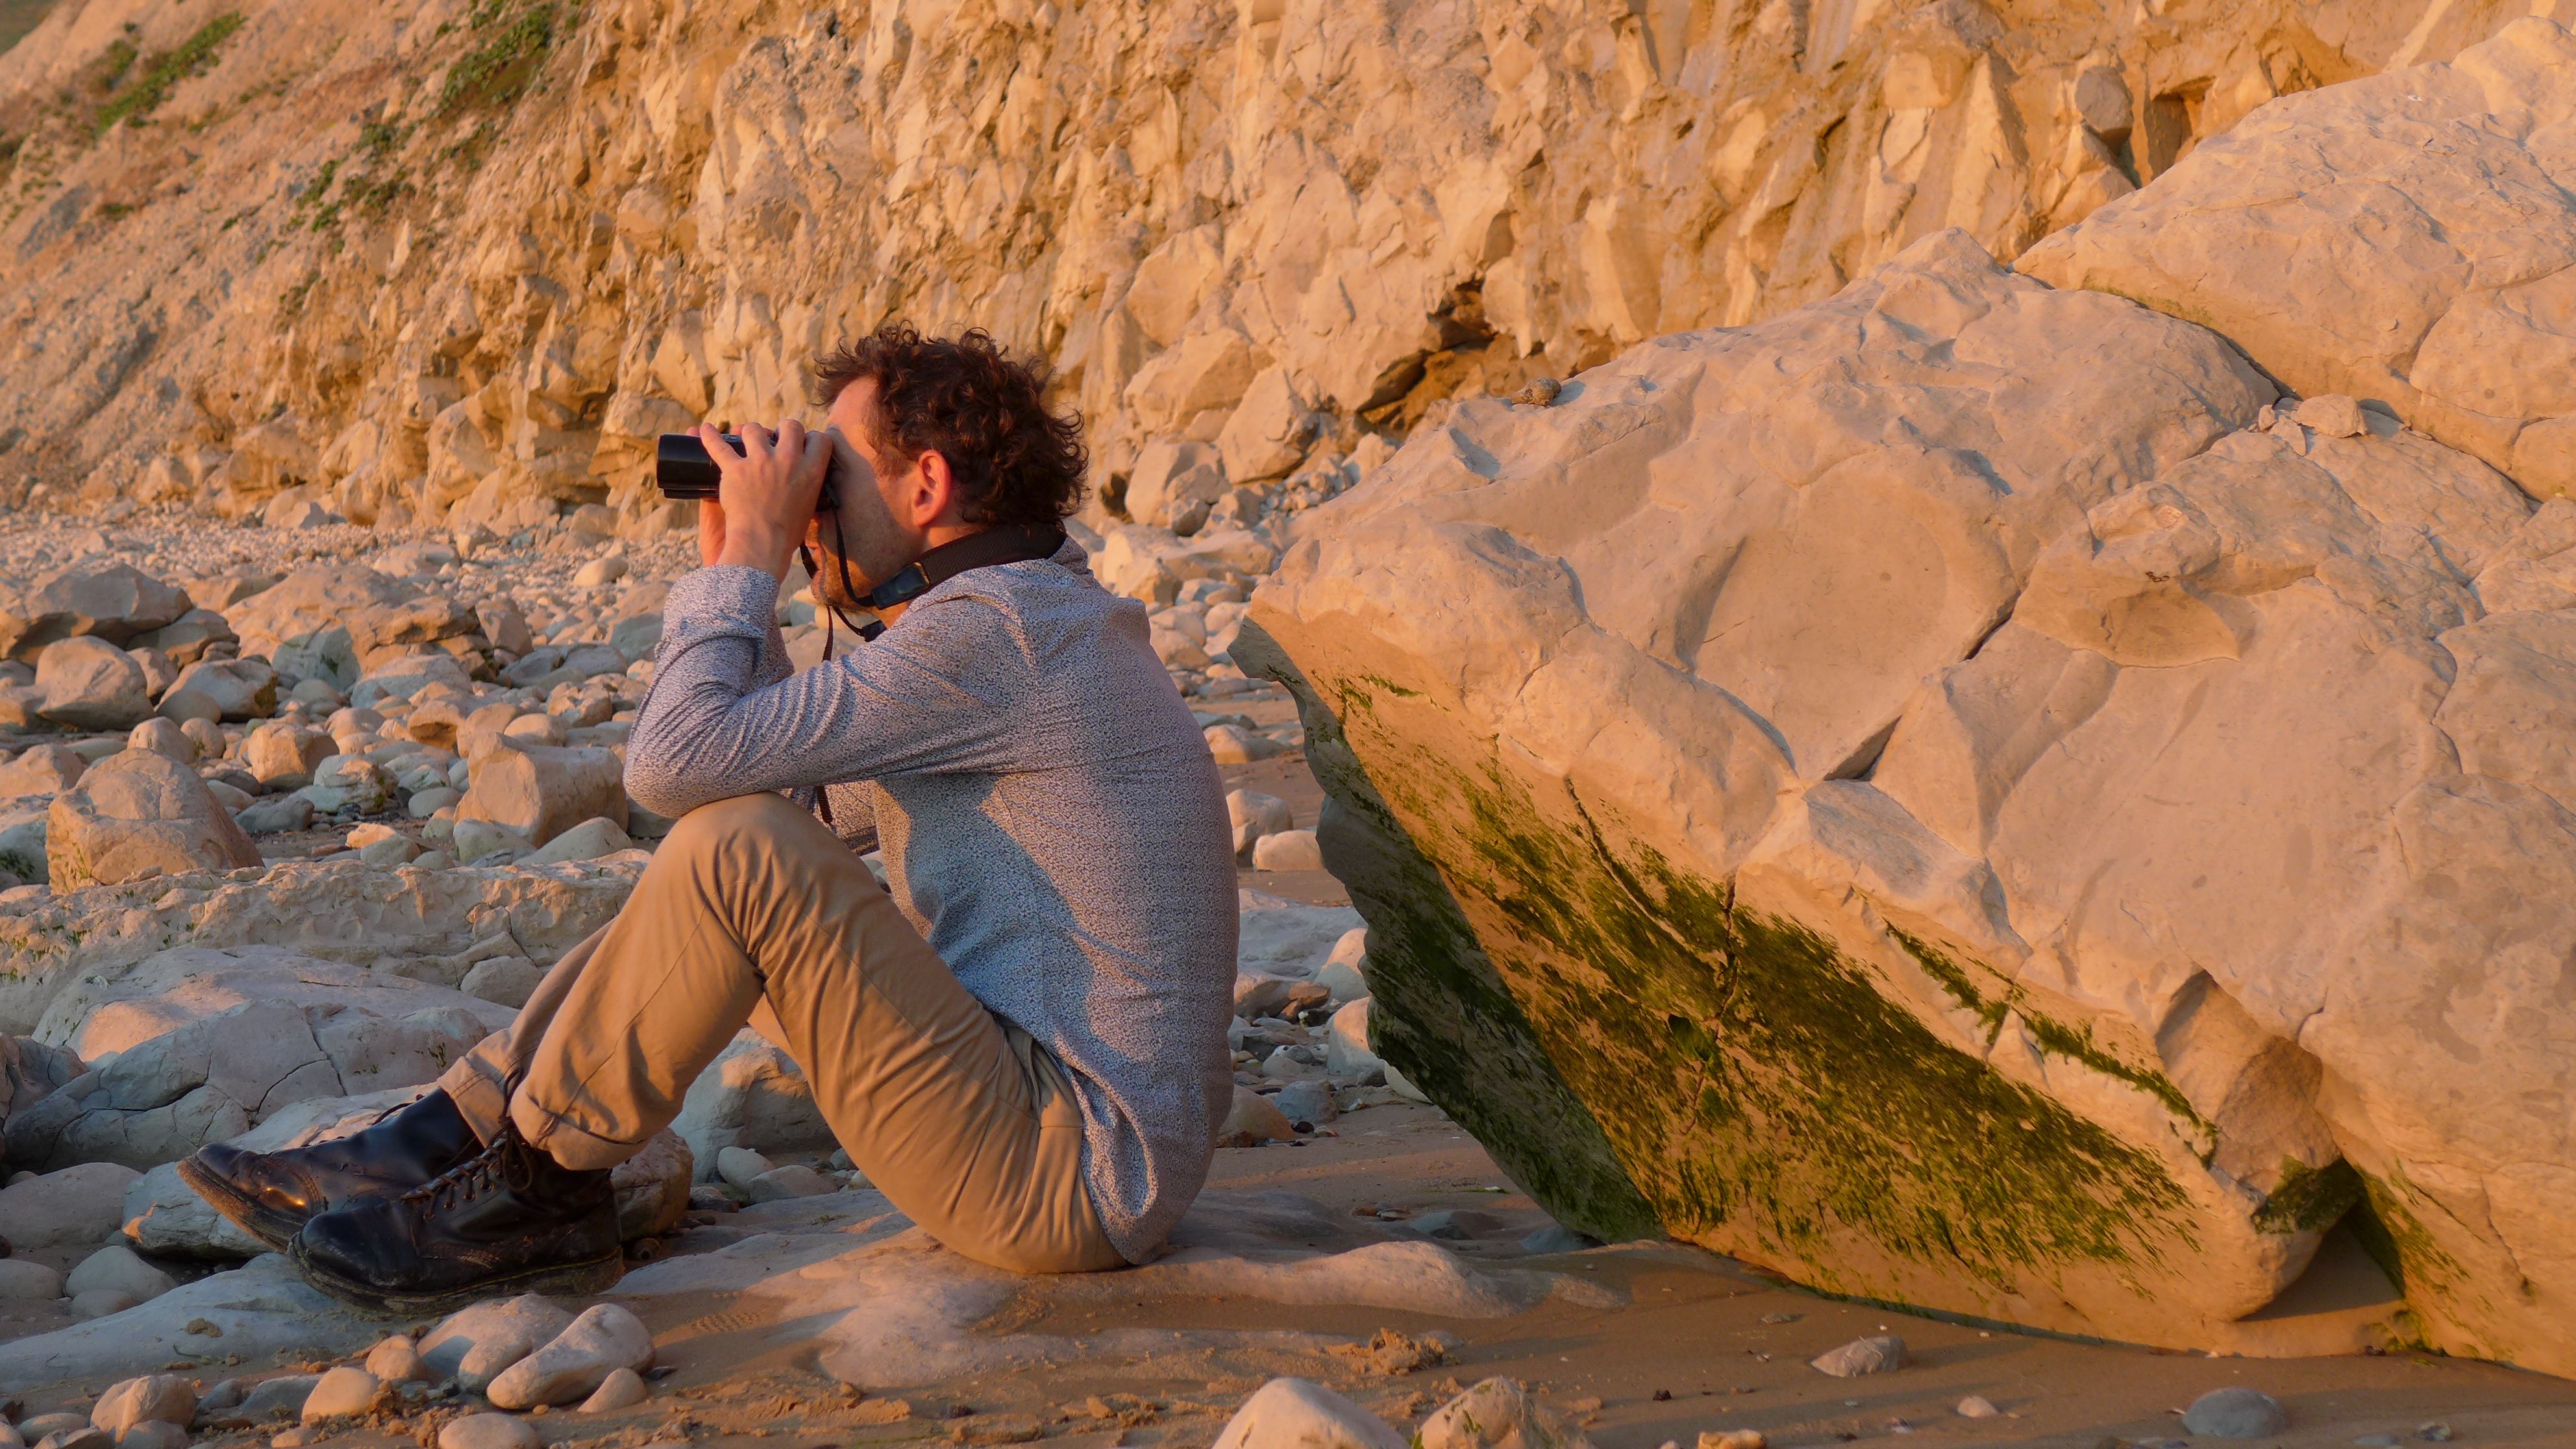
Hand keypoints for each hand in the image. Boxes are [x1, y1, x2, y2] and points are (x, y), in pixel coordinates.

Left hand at [693, 421, 831, 578]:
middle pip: (790, 425)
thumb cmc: (786, 534)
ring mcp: (760, 462)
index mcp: (811, 471)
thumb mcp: (809, 507)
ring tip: (744, 439)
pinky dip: (709, 437)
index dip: (811, 439)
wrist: (762, 545)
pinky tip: (705, 429)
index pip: (820, 439)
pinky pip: (718, 445)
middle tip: (775, 438)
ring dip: (749, 433)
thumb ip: (808, 488)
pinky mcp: (735, 469)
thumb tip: (808, 482)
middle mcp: (788, 460)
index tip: (803, 443)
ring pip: (754, 429)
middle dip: (782, 429)